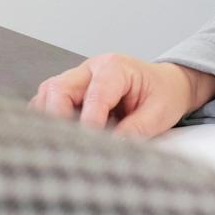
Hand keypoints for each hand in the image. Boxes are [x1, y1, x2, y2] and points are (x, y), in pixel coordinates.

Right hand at [30, 54, 214, 137]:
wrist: (167, 85)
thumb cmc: (164, 94)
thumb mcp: (159, 113)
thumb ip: (136, 130)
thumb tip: (112, 147)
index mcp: (115, 67)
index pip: (94, 95)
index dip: (90, 123)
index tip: (91, 145)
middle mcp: (91, 68)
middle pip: (58, 88)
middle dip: (58, 118)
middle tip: (71, 145)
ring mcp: (78, 78)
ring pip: (48, 94)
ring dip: (51, 119)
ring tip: (66, 142)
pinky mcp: (72, 91)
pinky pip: (49, 102)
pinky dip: (50, 119)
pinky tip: (63, 137)